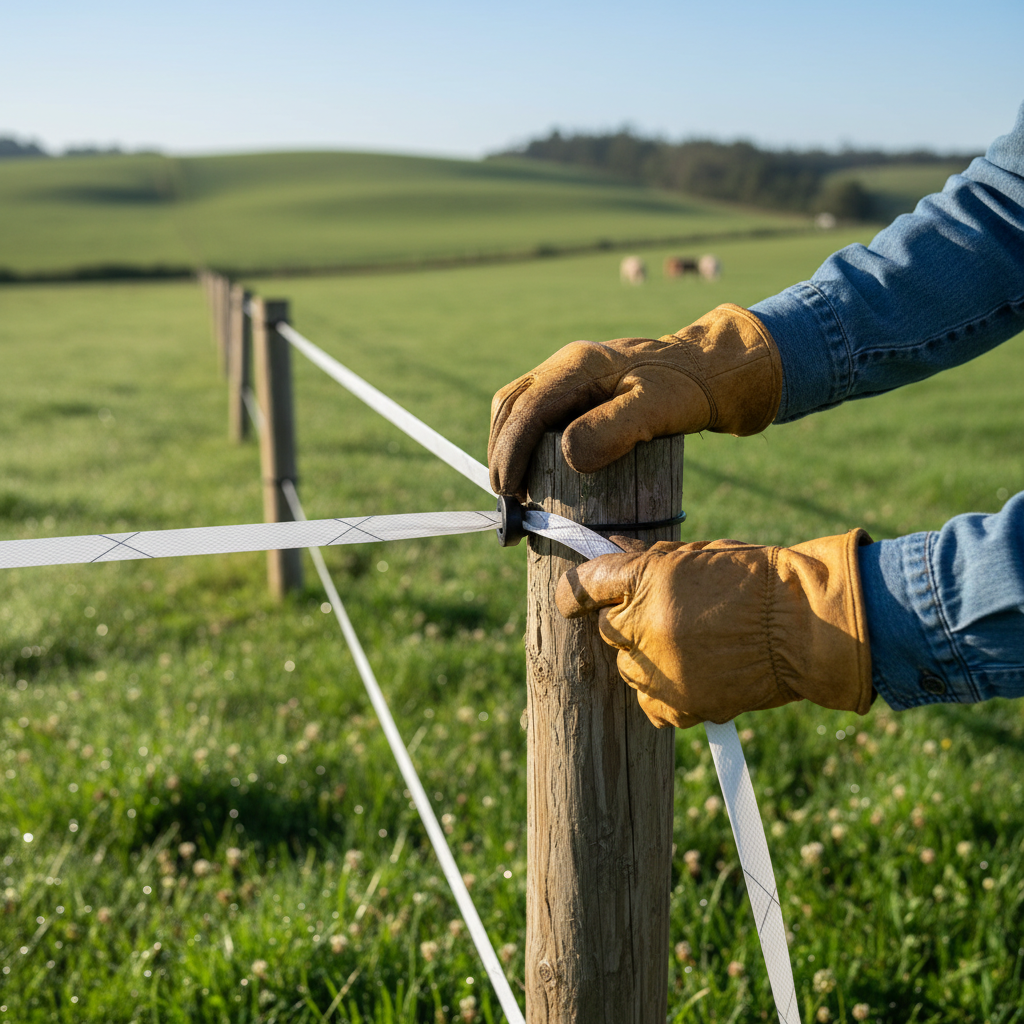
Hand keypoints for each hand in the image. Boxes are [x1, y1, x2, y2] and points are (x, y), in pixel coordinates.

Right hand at [488, 303, 781, 497]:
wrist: (710, 372)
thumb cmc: (687, 390)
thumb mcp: (657, 410)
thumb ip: (614, 429)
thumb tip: (567, 456)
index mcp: (578, 366)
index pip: (527, 408)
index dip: (511, 451)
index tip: (511, 491)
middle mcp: (564, 366)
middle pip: (510, 406)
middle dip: (501, 453)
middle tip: (508, 501)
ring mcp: (567, 377)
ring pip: (516, 409)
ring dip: (507, 449)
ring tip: (514, 493)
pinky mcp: (574, 392)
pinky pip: (533, 415)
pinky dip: (522, 444)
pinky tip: (530, 474)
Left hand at [555, 530, 872, 728]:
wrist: (805, 628)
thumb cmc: (758, 581)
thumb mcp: (698, 555)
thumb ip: (650, 562)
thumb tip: (615, 556)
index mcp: (645, 580)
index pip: (585, 584)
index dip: (576, 591)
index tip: (574, 598)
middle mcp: (642, 626)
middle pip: (609, 629)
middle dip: (630, 622)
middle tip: (670, 616)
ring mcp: (658, 670)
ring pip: (629, 667)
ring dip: (648, 657)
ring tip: (694, 646)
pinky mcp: (678, 705)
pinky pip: (652, 702)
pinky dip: (666, 692)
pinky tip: (696, 674)